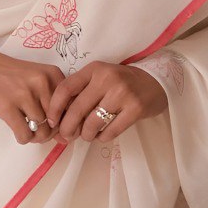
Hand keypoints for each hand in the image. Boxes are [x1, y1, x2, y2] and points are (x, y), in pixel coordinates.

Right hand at [0, 45, 66, 144]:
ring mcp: (24, 94)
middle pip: (57, 122)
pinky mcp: (7, 106)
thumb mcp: (37, 78)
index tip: (55, 126)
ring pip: (41, 130)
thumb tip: (64, 137)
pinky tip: (19, 132)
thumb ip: (52, 101)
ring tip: (28, 130)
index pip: (71, 107)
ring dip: (36, 137)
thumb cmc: (11, 74)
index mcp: (53, 74)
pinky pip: (24, 134)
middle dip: (49, 132)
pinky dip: (24, 139)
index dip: (65, 122)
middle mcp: (42, 82)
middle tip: (39, 131)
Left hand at [46, 60, 168, 142]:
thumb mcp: (100, 79)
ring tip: (88, 135)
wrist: (155, 82)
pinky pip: (110, 131)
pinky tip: (102, 135)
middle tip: (67, 136)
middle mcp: (107, 78)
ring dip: (86, 135)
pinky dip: (102, 137)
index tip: (52, 121)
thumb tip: (59, 121)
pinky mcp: (135, 108)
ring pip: (92, 123)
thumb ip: (81, 93)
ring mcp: (122, 93)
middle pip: (77, 109)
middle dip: (68, 128)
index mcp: (95, 69)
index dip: (55, 108)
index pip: (66, 88)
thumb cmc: (121, 83)